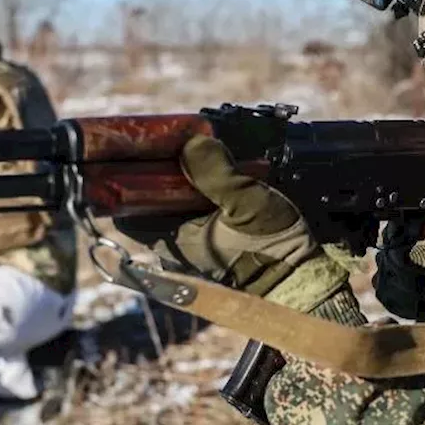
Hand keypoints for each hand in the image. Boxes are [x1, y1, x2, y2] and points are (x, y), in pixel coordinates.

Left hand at [115, 135, 347, 311]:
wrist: (303, 281)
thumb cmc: (274, 250)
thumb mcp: (246, 203)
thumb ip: (215, 173)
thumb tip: (191, 143)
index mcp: (172, 240)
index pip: (126, 210)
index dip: (121, 182)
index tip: (127, 154)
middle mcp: (176, 246)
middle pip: (147, 204)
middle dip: (153, 175)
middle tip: (165, 144)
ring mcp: (194, 245)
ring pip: (171, 207)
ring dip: (178, 181)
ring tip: (193, 152)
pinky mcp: (214, 243)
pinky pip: (194, 212)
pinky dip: (197, 192)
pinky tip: (214, 173)